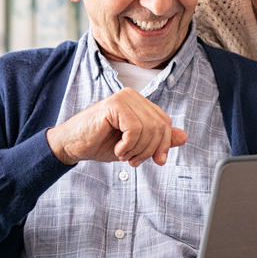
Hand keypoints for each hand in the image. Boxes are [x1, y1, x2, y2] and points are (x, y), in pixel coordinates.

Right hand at [46, 88, 187, 166]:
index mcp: (139, 103)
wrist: (72, 145)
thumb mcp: (135, 146)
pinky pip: (135, 128)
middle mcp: (133, 96)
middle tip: (134, 161)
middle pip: (160, 125)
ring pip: (149, 128)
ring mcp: (123, 98)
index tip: (156, 161)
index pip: (165, 122)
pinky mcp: (114, 104)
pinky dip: (128, 145)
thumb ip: (157, 140)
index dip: (163, 145)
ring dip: (137, 149)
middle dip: (150, 149)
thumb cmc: (100, 143)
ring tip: (123, 154)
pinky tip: (118, 149)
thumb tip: (184, 137)